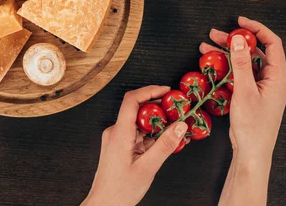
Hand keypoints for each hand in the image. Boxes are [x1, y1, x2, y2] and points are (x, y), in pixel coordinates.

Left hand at [82, 86, 187, 205]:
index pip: (132, 100)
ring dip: (157, 124)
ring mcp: (116, 139)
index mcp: (119, 133)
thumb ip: (165, 145)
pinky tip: (165, 142)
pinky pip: (137, 134)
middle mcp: (115, 132)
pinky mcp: (119, 146)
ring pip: (139, 123)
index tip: (167, 91)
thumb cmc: (120, 190)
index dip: (150, 91)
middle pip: (137, 110)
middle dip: (159, 109)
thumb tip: (180, 126)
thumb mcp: (148, 168)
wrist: (104, 205)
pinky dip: (151, 135)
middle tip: (177, 110)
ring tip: (176, 128)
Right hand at [200, 16, 285, 159]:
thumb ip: (240, 63)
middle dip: (234, 41)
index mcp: (279, 76)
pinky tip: (211, 65)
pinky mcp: (253, 94)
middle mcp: (273, 79)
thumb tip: (238, 39)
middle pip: (255, 51)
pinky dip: (227, 68)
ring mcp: (263, 87)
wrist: (251, 152)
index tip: (239, 22)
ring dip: (226, 54)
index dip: (256, 29)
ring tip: (205, 47)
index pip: (272, 43)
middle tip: (214, 35)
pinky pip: (241, 75)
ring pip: (245, 62)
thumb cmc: (252, 125)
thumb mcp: (244, 91)